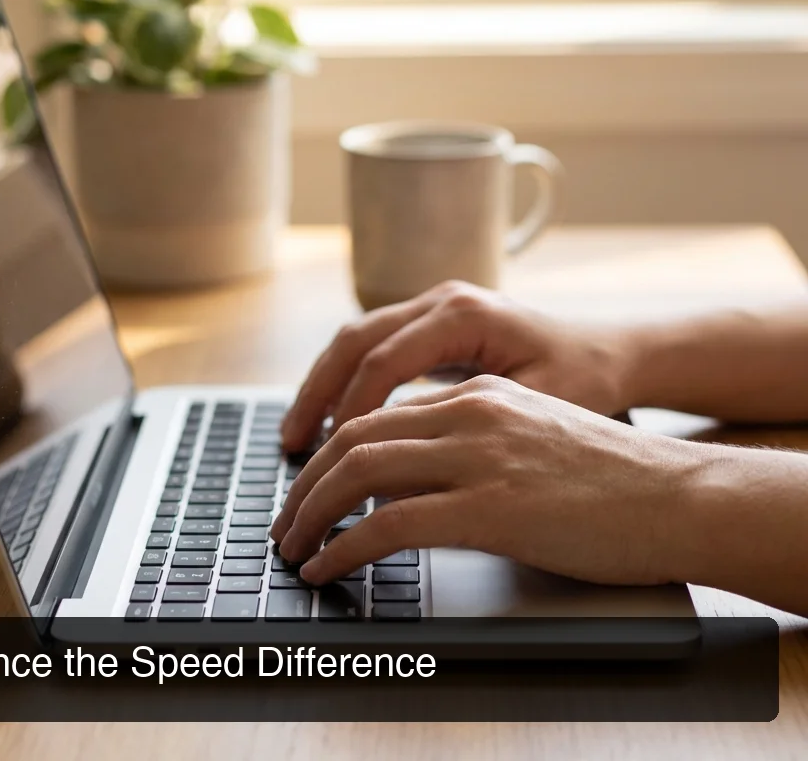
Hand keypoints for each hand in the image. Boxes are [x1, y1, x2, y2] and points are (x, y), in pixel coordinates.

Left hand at [271, 375, 713, 586]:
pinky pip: (388, 525)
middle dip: (304, 483)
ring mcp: (477, 457)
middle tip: (283, 524)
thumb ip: (470, 442)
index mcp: (475, 395)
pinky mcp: (489, 508)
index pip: (374, 413)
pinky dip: (343, 547)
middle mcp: (467, 413)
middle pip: (352, 437)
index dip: (326, 451)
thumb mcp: (529, 435)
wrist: (680, 495)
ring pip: (358, 472)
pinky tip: (328, 569)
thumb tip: (409, 481)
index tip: (305, 486)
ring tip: (293, 550)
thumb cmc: (611, 478)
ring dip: (311, 514)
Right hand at [281, 280, 634, 451]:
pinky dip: (346, 382)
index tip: (330, 456)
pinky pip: (373, 347)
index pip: (385, 360)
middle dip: (318, 393)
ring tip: (297, 435)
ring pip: (355, 339)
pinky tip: (333, 420)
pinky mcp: (432, 323)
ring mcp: (433, 305)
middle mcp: (441, 300)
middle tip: (291, 444)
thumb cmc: (586, 381)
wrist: (613, 351)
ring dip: (323, 386)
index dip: (351, 410)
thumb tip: (399, 469)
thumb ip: (468, 427)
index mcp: (464, 315)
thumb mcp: (536, 405)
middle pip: (355, 339)